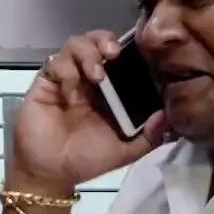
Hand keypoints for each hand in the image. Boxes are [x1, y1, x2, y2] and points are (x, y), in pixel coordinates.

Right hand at [11, 31, 169, 192]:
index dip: (127, 48)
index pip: (119, 57)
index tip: (138, 53)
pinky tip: (70, 91)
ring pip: (76, 44)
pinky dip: (66, 70)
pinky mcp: (46, 82)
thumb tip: (167, 115)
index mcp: (110, 91)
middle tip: (113, 54)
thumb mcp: (125, 151)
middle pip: (96, 41)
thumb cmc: (87, 160)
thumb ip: (149, 136)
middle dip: (105, 40)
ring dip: (87, 53)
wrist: (51, 173)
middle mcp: (88, 79)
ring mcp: (66, 78)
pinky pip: (55, 62)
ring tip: (96, 74)